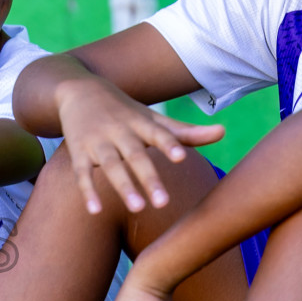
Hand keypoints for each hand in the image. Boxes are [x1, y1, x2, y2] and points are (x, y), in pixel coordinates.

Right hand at [55, 76, 222, 214]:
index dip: (169, 145)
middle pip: (136, 156)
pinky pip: (82, 173)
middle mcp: (120, 131)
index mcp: (141, 123)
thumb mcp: (152, 118)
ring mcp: (97, 142)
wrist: (78, 89)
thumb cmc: (124, 110)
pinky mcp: (78, 151)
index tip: (181, 158)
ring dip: (123, 186)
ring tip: (137, 208)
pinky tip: (95, 211)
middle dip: (149, 178)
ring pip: (110, 166)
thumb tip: (223, 132)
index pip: (158, 134)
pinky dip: (88, 191)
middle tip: (164, 203)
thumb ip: (184, 132)